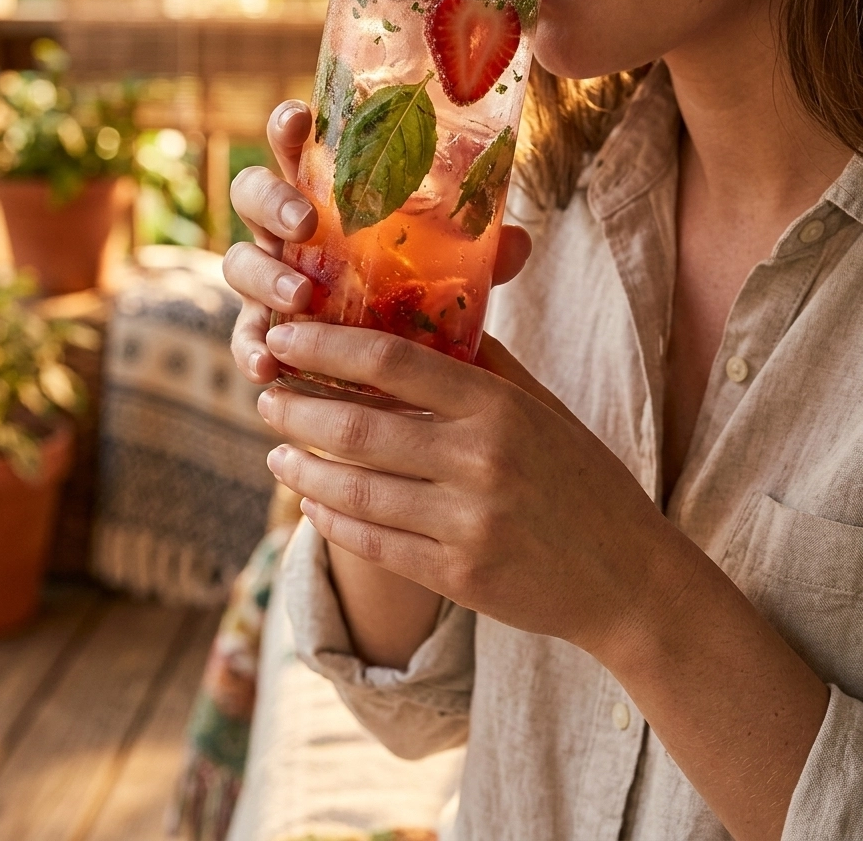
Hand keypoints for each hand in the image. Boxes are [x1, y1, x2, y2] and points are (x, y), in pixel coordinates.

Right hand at [222, 100, 533, 385]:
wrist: (398, 365)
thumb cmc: (413, 291)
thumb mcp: (445, 265)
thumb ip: (475, 251)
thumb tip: (519, 241)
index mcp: (324, 195)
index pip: (294, 146)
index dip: (287, 127)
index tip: (300, 120)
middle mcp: (286, 231)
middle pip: (251, 194)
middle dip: (270, 200)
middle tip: (304, 222)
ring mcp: (269, 279)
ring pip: (238, 262)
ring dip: (264, 276)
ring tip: (300, 297)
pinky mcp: (264, 331)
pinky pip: (245, 337)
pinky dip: (251, 350)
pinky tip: (269, 366)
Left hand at [257, 322, 674, 656]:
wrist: (629, 578)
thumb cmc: (582, 481)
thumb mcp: (543, 410)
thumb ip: (484, 366)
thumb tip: (422, 319)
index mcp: (499, 407)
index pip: (392, 361)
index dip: (326, 345)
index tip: (285, 337)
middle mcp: (480, 461)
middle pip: (358, 426)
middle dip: (296, 408)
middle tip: (267, 397)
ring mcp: (468, 523)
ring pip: (354, 490)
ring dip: (301, 469)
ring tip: (276, 452)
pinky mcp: (459, 576)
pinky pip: (372, 544)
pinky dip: (330, 521)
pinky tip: (310, 504)